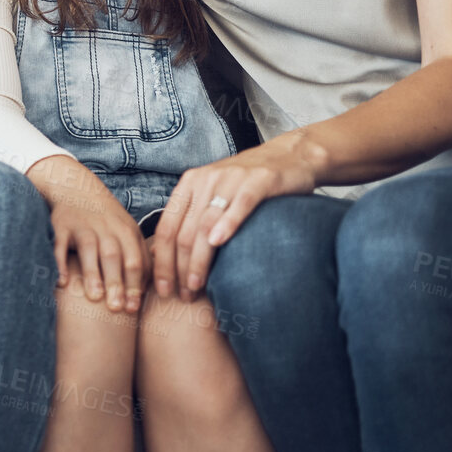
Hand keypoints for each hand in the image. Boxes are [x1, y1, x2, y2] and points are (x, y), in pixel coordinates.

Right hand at [29, 156, 148, 312]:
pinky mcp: (61, 225)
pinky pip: (59, 245)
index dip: (135, 285)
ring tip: (94, 298)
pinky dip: (60, 262)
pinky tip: (62, 282)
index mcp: (127, 231)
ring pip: (89, 249)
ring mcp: (82, 226)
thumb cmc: (108, 220)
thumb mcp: (130, 232)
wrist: (77, 189)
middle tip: (116, 309)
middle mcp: (106, 228)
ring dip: (92, 273)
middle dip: (116, 282)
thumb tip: (159, 290)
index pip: (135, 260)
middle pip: (113, 256)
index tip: (133, 309)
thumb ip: (143, 258)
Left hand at [154, 131, 323, 301]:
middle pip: (183, 231)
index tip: (162, 289)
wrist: (289, 155)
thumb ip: (193, 219)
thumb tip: (167, 258)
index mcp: (189, 185)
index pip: (166, 228)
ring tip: (196, 285)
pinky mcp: (258, 180)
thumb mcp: (213, 196)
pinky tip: (219, 242)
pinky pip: (239, 204)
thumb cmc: (248, 183)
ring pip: (206, 223)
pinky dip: (227, 223)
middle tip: (182, 296)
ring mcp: (230, 179)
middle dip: (178, 268)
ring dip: (199, 258)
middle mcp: (204, 180)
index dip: (162, 261)